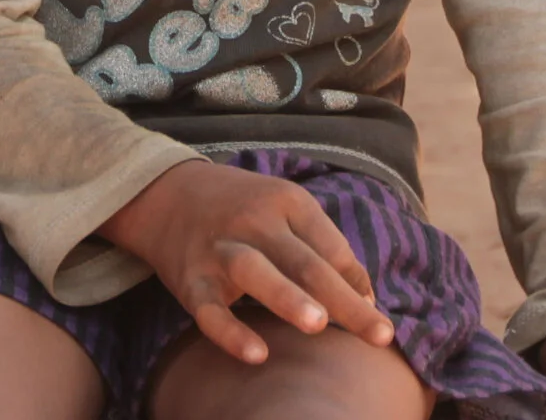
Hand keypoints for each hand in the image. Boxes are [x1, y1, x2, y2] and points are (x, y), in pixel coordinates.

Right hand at [99, 159, 391, 363]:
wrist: (166, 192)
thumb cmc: (243, 209)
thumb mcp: (286, 209)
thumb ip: (326, 247)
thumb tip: (367, 298)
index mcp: (286, 201)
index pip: (331, 246)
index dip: (356, 283)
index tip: (375, 317)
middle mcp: (253, 221)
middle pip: (305, 263)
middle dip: (343, 300)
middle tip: (380, 334)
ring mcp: (219, 249)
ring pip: (254, 271)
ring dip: (286, 297)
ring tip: (318, 325)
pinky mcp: (190, 279)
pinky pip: (209, 309)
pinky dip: (230, 332)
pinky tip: (257, 354)